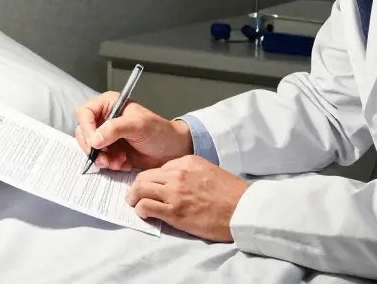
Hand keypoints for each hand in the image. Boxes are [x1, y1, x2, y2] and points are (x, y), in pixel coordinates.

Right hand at [74, 91, 192, 170]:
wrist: (172, 151)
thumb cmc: (159, 132)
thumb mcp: (138, 126)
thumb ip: (115, 129)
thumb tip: (95, 140)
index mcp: (109, 104)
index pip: (85, 113)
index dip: (87, 128)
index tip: (95, 143)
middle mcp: (105, 119)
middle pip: (83, 132)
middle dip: (93, 148)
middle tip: (106, 157)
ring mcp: (107, 136)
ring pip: (90, 148)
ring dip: (102, 158)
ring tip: (118, 161)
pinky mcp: (111, 151)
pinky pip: (100, 159)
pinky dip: (109, 164)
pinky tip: (123, 163)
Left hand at [125, 155, 249, 241]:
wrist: (243, 209)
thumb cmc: (230, 193)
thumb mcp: (208, 171)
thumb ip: (189, 173)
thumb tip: (172, 182)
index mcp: (186, 162)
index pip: (157, 169)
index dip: (150, 180)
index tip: (149, 188)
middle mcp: (177, 174)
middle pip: (143, 177)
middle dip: (136, 187)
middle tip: (135, 196)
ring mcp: (174, 193)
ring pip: (139, 190)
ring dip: (134, 198)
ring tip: (135, 204)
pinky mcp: (174, 212)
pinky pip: (145, 207)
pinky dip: (140, 210)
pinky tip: (145, 214)